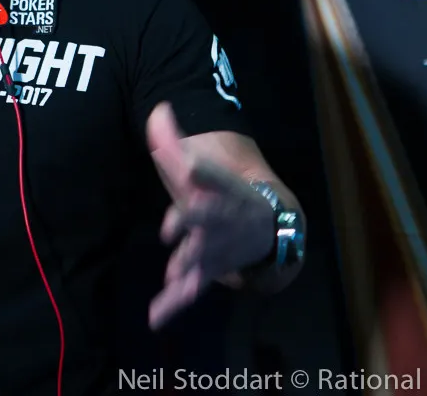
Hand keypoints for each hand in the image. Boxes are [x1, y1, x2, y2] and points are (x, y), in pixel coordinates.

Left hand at [146, 102, 273, 329]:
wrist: (271, 226)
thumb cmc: (224, 189)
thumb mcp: (202, 164)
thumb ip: (174, 141)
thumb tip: (157, 109)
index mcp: (222, 187)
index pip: (214, 175)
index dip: (202, 169)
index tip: (189, 163)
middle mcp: (224, 218)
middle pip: (210, 218)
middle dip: (193, 221)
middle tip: (170, 226)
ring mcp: (220, 248)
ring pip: (205, 257)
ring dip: (190, 264)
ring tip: (173, 273)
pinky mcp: (209, 273)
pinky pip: (192, 290)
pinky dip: (174, 304)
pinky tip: (155, 317)